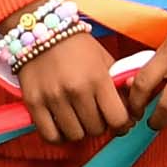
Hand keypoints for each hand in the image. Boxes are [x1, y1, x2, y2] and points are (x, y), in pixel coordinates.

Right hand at [13, 18, 130, 146]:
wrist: (41, 30)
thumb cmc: (77, 47)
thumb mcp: (104, 60)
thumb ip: (119, 86)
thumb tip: (132, 113)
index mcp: (98, 78)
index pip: (118, 119)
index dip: (123, 124)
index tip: (120, 122)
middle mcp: (76, 90)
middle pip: (97, 129)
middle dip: (100, 125)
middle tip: (97, 115)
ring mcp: (53, 98)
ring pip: (75, 136)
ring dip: (80, 130)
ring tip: (78, 118)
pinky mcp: (34, 103)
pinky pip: (50, 136)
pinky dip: (59, 136)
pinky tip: (62, 125)